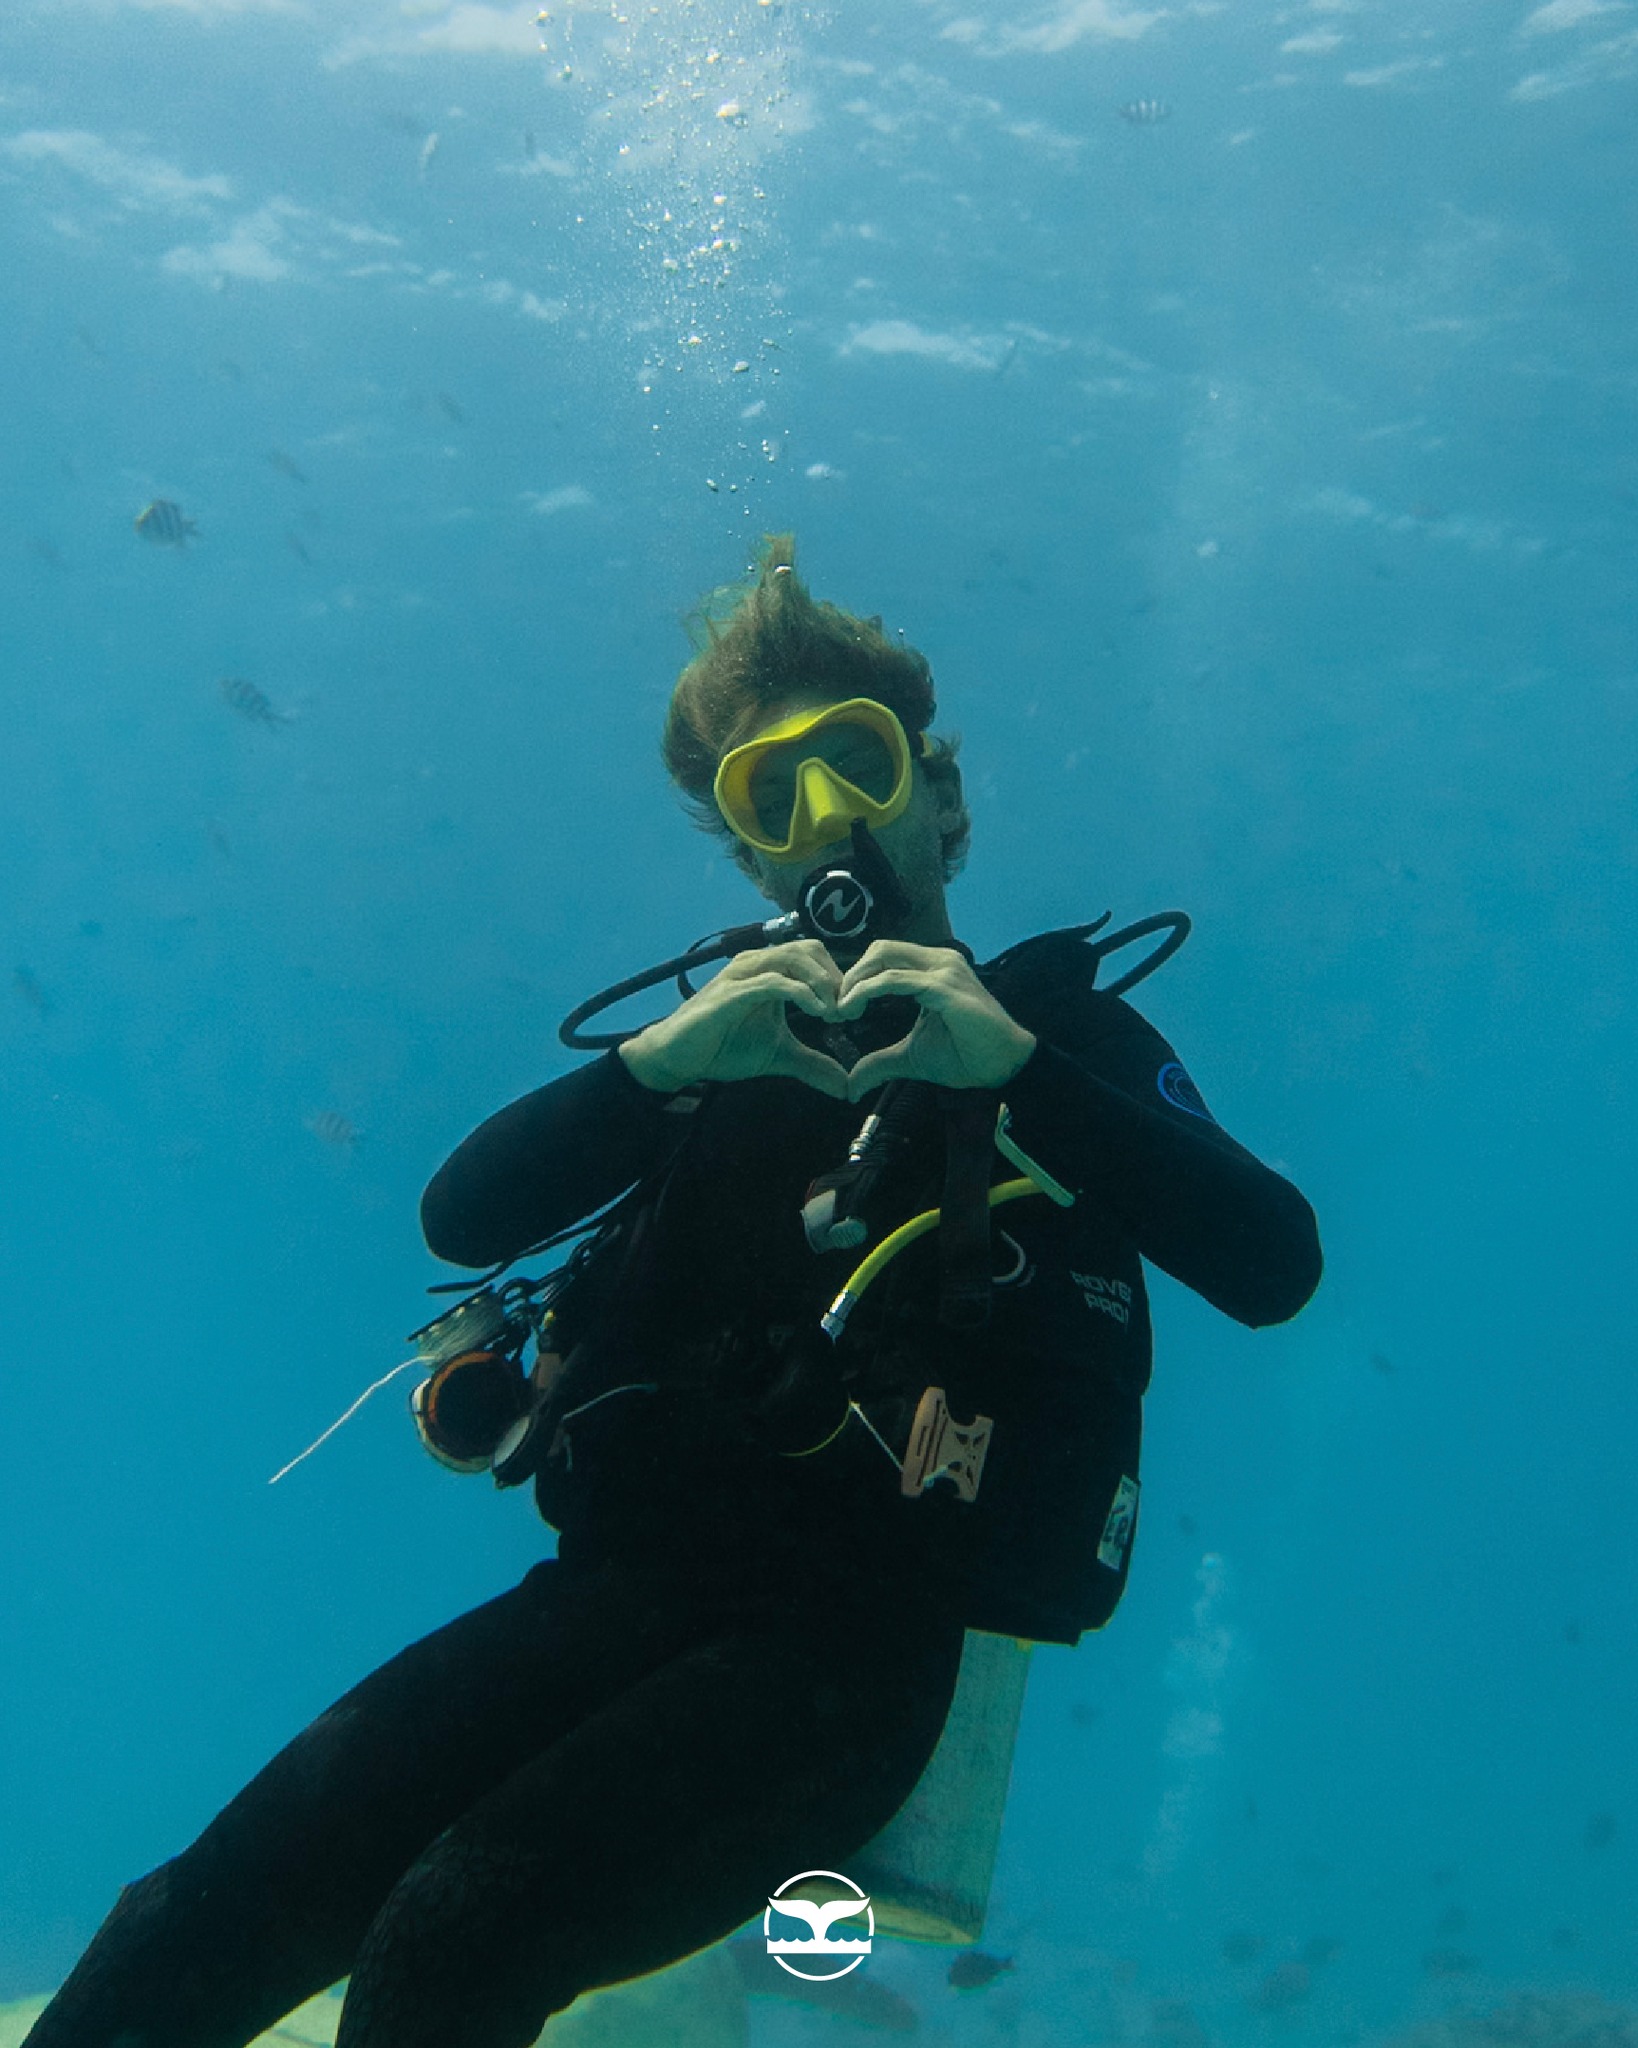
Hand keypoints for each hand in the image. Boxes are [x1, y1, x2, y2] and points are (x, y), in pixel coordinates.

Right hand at [617, 940, 849, 1097]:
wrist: (678, 1058)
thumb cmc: (723, 1047)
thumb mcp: (779, 1056)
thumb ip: (812, 1064)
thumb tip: (846, 1086)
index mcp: (768, 970)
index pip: (814, 955)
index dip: (838, 977)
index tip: (852, 1010)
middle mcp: (756, 963)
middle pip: (808, 949)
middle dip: (835, 977)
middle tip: (848, 1010)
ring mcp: (741, 975)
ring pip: (792, 958)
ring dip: (821, 982)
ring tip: (835, 1012)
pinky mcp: (730, 993)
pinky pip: (772, 981)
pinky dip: (801, 993)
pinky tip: (818, 1012)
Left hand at [833, 942, 1037, 1100]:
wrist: (1003, 1067)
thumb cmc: (966, 1057)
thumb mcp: (911, 1058)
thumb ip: (880, 1063)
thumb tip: (851, 1086)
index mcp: (931, 970)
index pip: (884, 956)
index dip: (857, 976)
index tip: (840, 1008)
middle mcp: (938, 961)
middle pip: (879, 949)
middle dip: (851, 975)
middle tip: (837, 1007)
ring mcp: (942, 970)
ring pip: (883, 957)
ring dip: (854, 982)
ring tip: (842, 1010)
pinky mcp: (943, 987)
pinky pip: (894, 979)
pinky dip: (867, 990)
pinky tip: (853, 1009)